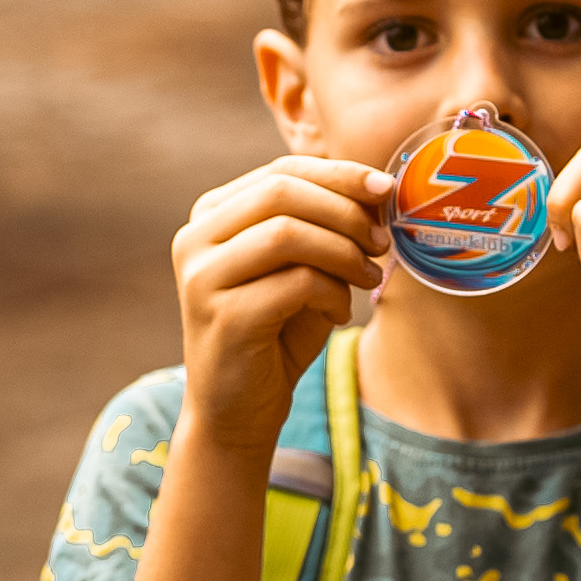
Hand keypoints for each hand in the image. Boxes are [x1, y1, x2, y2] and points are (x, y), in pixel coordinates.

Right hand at [174, 157, 391, 453]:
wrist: (238, 409)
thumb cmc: (275, 333)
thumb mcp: (300, 267)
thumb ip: (322, 225)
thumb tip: (378, 188)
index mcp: (211, 217)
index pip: (280, 171)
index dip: (339, 173)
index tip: (386, 189)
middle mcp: (194, 240)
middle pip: (281, 192)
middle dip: (345, 211)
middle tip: (382, 243)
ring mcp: (202, 278)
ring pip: (286, 233)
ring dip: (343, 252)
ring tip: (368, 278)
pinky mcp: (222, 317)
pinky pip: (295, 283)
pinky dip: (332, 293)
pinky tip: (339, 314)